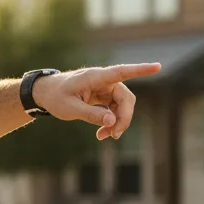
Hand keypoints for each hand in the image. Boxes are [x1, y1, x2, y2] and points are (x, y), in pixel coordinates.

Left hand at [32, 63, 161, 140]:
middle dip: (124, 118)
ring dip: (117, 122)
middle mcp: (104, 81)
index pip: (121, 72)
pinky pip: (115, 110)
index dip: (140, 70)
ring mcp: (105, 89)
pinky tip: (102, 133)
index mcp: (95, 77)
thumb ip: (91, 115)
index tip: (157, 67)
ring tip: (104, 136)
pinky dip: (111, 122)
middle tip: (114, 135)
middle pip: (126, 98)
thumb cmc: (56, 97)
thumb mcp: (70, 109)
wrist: (46, 94)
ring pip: (122, 106)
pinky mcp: (104, 97)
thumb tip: (112, 121)